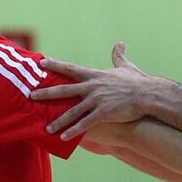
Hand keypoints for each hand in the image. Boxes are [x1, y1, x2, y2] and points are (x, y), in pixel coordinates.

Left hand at [31, 42, 156, 140]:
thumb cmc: (138, 82)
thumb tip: (120, 43)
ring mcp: (97, 100)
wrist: (150, 94)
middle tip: (31, 95)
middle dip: (47, 93)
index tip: (41, 62)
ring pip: (72, 111)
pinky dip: (74, 131)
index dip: (55, 65)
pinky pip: (85, 123)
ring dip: (58, 120)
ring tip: (46, 128)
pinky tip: (63, 138)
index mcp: (95, 75)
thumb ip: (119, 56)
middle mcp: (92, 87)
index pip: (71, 69)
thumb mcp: (127, 67)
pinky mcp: (104, 113)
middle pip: (64, 89)